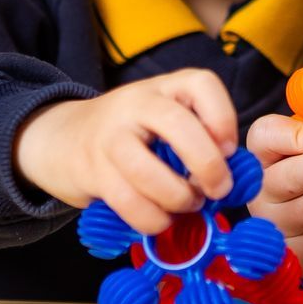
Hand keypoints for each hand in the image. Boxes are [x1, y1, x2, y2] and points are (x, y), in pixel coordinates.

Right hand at [13, 69, 237, 235]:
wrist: (63, 138)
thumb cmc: (133, 134)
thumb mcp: (164, 120)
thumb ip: (199, 138)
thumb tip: (238, 176)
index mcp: (164, 87)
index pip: (201, 84)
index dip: (223, 118)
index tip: (230, 149)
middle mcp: (135, 104)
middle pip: (177, 125)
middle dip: (207, 163)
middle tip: (220, 189)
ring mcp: (110, 136)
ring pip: (147, 172)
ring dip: (178, 198)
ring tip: (189, 204)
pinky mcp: (92, 171)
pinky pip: (127, 201)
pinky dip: (153, 219)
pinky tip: (162, 219)